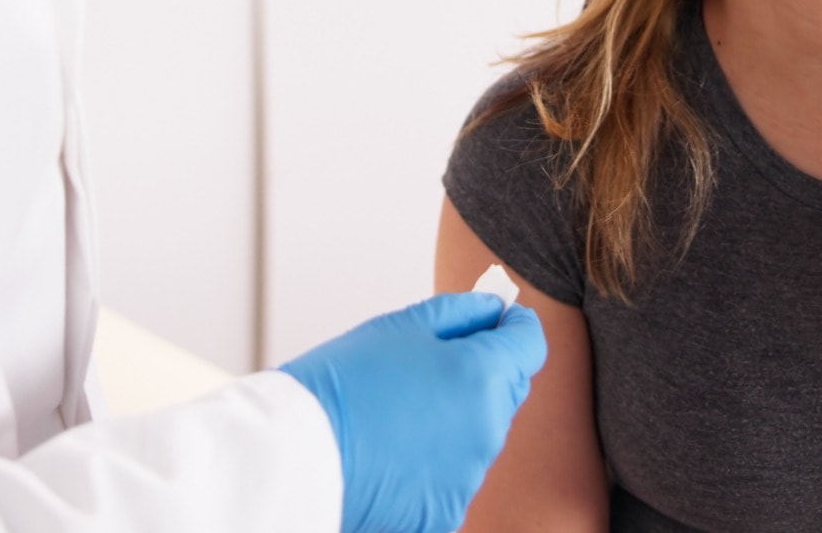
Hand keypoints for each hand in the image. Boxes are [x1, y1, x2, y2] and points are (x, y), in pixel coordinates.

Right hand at [280, 293, 548, 532]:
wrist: (292, 460)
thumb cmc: (341, 386)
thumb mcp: (399, 328)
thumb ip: (459, 313)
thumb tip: (494, 310)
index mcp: (483, 376)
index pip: (529, 344)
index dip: (513, 326)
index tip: (496, 320)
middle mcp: (488, 430)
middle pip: (507, 391)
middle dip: (482, 373)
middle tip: (429, 368)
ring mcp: (469, 477)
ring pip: (479, 436)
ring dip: (456, 420)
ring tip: (398, 415)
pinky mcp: (446, 513)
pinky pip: (453, 476)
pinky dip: (434, 463)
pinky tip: (393, 453)